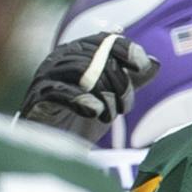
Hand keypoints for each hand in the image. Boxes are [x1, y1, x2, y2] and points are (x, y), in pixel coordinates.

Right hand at [19, 32, 157, 140]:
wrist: (53, 152)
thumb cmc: (80, 120)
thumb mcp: (113, 98)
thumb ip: (132, 80)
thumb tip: (154, 63)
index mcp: (77, 52)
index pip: (105, 39)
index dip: (128, 50)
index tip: (141, 68)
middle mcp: (59, 59)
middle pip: (98, 57)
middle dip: (119, 82)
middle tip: (125, 106)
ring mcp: (45, 77)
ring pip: (83, 73)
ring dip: (104, 96)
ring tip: (109, 114)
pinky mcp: (37, 99)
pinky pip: (62, 92)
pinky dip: (84, 101)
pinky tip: (94, 112)